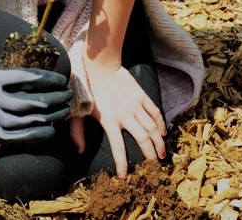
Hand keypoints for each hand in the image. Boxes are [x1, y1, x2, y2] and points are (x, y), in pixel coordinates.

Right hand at [0, 54, 72, 142]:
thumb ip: (11, 68)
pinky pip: (18, 137)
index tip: (62, 79)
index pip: (30, 79)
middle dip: (56, 98)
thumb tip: (35, 69)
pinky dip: (36, 135)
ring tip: (63, 110)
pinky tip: (50, 130)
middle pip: (34, 101)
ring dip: (51, 116)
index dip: (50, 80)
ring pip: (29, 120)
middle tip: (67, 94)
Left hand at [72, 61, 165, 176]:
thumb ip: (78, 132)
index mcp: (109, 120)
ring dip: (159, 141)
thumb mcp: (78, 111)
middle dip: (151, 154)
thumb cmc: (87, 89)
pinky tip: (163, 132)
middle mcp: (125, 114)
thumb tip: (79, 151)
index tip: (126, 176)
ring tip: (162, 153)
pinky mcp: (142, 95)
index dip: (123, 163)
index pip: (118, 147)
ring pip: (152, 127)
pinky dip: (160, 123)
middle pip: (143, 138)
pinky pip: (154, 112)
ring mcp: (135, 105)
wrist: (100, 66)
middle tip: (155, 165)